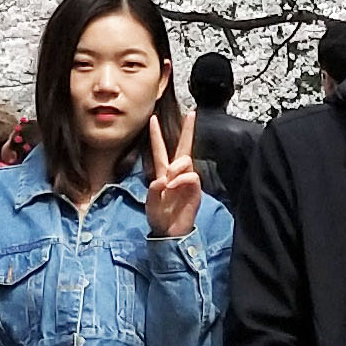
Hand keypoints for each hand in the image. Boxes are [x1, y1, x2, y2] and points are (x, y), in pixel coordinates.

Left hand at [143, 105, 203, 243]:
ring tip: (169, 180)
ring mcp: (187, 181)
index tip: (153, 118)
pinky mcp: (195, 190)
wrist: (169, 232)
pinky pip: (192, 176)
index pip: (160, 149)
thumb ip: (153, 191)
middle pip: (183, 147)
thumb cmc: (159, 217)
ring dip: (177, 166)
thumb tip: (162, 179)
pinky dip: (182, 178)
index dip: (156, 134)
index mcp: (162, 173)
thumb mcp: (150, 203)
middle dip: (188, 130)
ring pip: (186, 160)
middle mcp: (176, 174)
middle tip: (192, 113)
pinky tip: (173, 185)